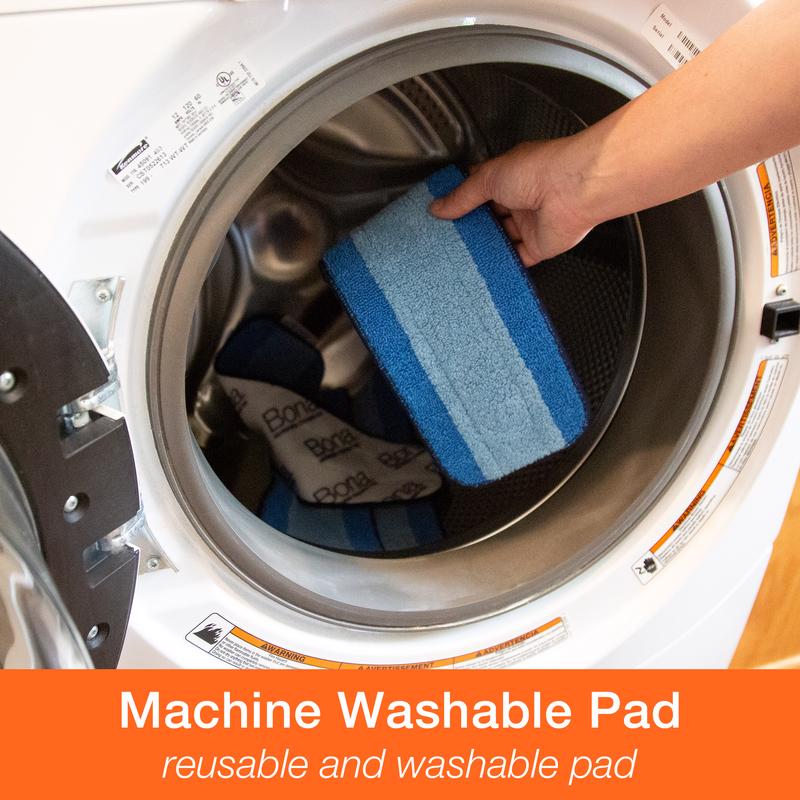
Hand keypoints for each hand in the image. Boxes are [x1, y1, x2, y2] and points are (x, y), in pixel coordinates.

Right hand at [429, 139, 595, 265]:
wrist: (574, 190)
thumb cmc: (541, 170)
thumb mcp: (489, 177)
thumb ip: (463, 196)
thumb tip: (438, 207)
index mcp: (509, 175)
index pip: (479, 187)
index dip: (460, 198)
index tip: (440, 210)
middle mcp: (520, 198)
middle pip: (488, 216)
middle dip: (470, 225)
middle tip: (446, 236)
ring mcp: (529, 224)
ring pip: (500, 238)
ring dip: (483, 245)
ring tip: (457, 254)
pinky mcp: (538, 247)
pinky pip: (516, 258)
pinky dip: (501, 263)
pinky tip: (483, 268)